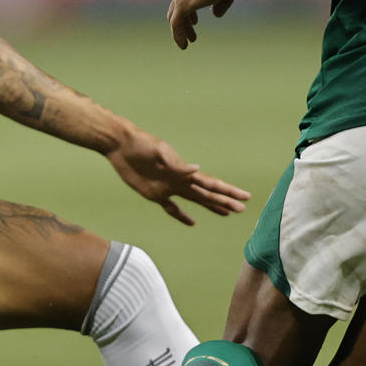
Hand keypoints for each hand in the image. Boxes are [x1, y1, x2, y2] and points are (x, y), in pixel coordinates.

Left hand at [105, 127, 249, 225]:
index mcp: (184, 170)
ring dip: (210, 207)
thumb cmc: (141, 144)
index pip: (211, 183)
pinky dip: (182, 216)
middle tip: (241, 210)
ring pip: (195, 200)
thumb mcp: (159, 151)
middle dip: (225, 201)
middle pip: (207, 194)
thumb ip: (176, 163)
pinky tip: (192, 222)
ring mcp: (169, 188)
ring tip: (226, 213)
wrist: (121, 145)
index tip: (245, 197)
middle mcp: (180, 180)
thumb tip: (196, 169)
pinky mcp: (154, 194)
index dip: (228, 191)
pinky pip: (172, 208)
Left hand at [167, 0, 236, 48]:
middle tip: (192, 33)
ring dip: (181, 31)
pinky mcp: (182, 4)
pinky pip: (176, 24)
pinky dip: (178, 35)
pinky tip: (184, 45)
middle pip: (177, 8)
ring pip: (175, 18)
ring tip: (187, 43)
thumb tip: (215, 15)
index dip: (189, 12)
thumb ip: (219, 4)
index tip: (195, 22)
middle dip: (184, 22)